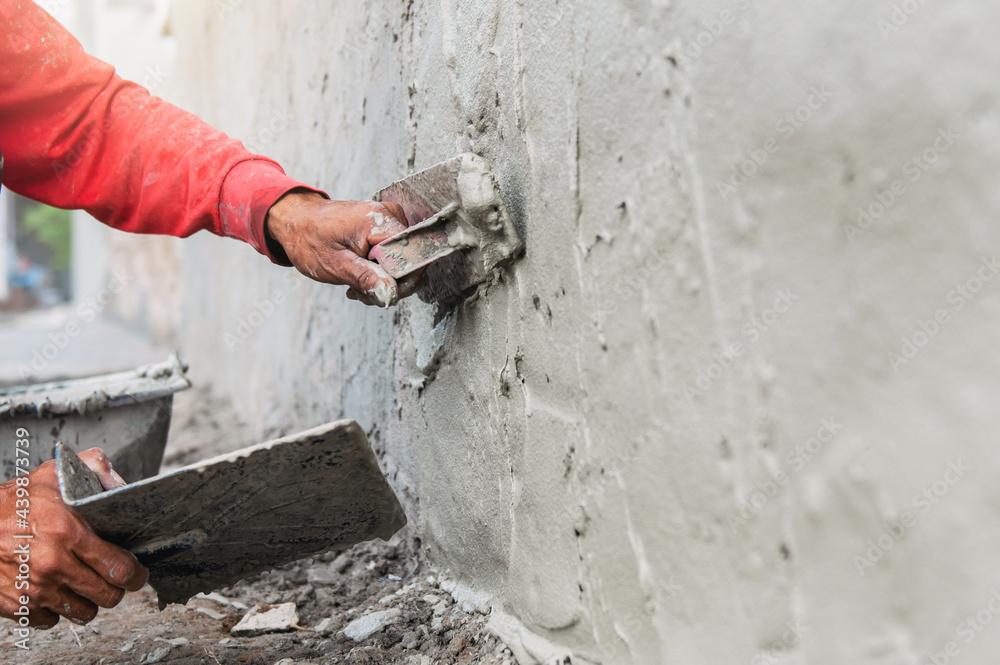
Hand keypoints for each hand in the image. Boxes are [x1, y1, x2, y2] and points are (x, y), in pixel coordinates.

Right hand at [0, 449, 147, 627]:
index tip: (138, 574)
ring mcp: (34, 589)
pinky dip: (57, 609)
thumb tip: (120, 484)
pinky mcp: (17, 606)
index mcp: (67, 532)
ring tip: (84, 584)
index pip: (119, 568)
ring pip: (83, 612)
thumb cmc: (12, 501)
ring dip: (88, 601)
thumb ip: (94, 470)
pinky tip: (56, 589)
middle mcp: (52, 564)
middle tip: (112, 579)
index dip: (136, 575)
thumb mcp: (54, 474)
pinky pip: (52, 620)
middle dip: (116, 588)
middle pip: (107, 596)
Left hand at [266, 191, 422, 306]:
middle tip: (363, 292)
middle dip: (390, 284)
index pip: (413, 257)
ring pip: (403, 261)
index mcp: (378, 221)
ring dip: (382, 280)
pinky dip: (379, 270)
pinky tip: (361, 274)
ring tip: (356, 284)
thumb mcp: (335, 265)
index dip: (402, 281)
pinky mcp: (384, 226)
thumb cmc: (309, 238)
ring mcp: (388, 219)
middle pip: (410, 260)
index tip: (381, 292)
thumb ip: (365, 278)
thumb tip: (390, 293)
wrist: (295, 221)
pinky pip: (394, 255)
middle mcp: (389, 215)